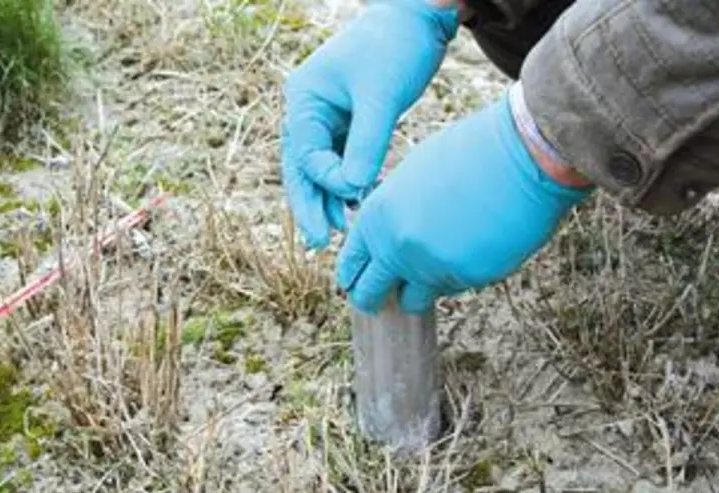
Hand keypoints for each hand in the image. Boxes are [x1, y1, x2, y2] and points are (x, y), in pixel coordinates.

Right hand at [281, 0, 458, 249]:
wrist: (418, 19)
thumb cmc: (396, 47)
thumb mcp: (381, 96)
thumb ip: (366, 142)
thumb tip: (354, 189)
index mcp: (305, 99)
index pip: (305, 153)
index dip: (328, 179)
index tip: (357, 193)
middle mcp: (309, 110)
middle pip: (301, 168)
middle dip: (310, 205)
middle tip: (318, 243)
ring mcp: (327, 118)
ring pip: (320, 169)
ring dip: (330, 198)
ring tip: (341, 233)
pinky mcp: (349, 123)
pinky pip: (341, 161)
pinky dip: (349, 182)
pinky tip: (361, 204)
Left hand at [337, 94, 593, 313]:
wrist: (520, 155)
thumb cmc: (468, 153)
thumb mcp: (411, 177)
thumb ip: (392, 213)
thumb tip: (386, 240)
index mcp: (378, 217)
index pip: (350, 264)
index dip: (353, 276)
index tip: (357, 282)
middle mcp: (399, 248)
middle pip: (371, 293)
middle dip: (374, 297)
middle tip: (380, 299)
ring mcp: (433, 267)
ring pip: (417, 297)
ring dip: (422, 287)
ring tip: (438, 261)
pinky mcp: (469, 278)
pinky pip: (454, 287)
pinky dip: (457, 275)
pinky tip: (473, 246)